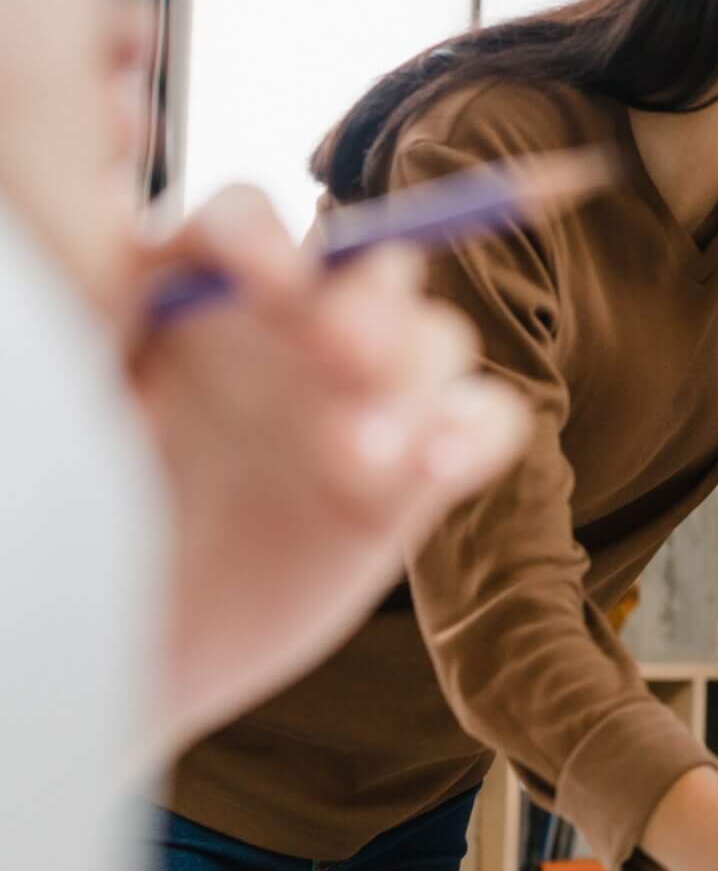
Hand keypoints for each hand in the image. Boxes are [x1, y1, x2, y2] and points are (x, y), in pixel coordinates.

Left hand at [124, 189, 529, 750]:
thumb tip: (131, 247)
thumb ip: (109, 321)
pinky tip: (438, 467)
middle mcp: (293, 341)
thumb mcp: (80, 407)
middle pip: (370, 270)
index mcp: (202, 305)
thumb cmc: (81, 525)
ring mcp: (362, 405)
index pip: (246, 224)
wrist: (123, 646)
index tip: (252, 278)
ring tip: (360, 454)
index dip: (258, 237)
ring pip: (436, 341)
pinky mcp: (413, 480)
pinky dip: (476, 434)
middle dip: (367, 303)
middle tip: (340, 355)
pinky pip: (485, 424)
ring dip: (413, 379)